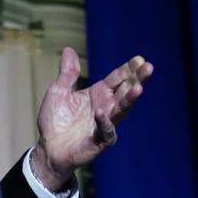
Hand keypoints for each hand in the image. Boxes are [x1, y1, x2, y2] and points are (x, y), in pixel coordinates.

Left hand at [31, 47, 152, 191]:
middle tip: (149, 68)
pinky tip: (102, 113)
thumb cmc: (55, 121)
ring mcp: (105, 124)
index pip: (116, 79)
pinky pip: (106, 132)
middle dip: (137, 80)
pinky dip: (105, 123)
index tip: (139, 59)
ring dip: (130, 99)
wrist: (48, 148)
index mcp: (98, 94)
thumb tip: (68, 49)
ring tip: (138, 87)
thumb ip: (67, 74)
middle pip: (125, 91)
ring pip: (121, 110)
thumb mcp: (58, 92)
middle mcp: (106, 107)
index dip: (127, 70)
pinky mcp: (100, 141)